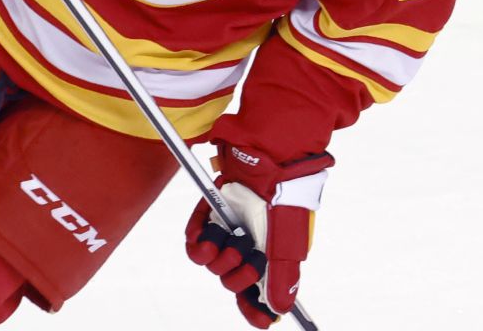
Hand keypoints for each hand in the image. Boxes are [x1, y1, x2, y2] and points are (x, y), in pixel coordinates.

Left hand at [185, 144, 332, 327]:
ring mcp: (225, 234)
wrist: (268, 167)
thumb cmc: (283, 203)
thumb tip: (278, 311)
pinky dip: (201, 242)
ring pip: (211, 266)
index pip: (255, 295)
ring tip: (236, 240)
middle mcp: (244, 249)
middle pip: (231, 283)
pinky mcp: (208, 219)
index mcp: (266, 259)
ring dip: (222, 259)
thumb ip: (282, 278)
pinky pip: (194, 243)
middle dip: (240, 277)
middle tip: (251, 258)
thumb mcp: (288, 244)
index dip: (254, 309)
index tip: (261, 318)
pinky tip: (212, 235)